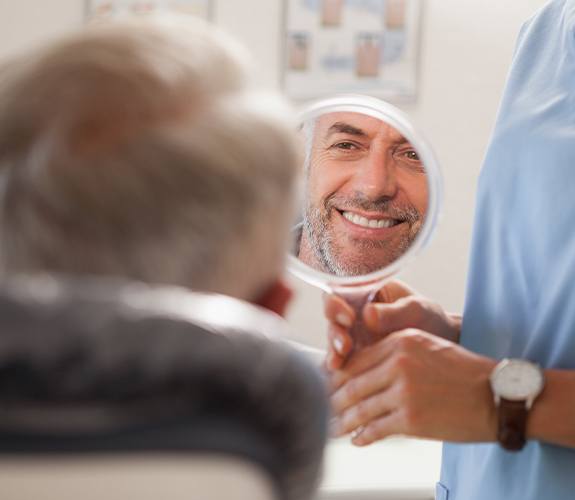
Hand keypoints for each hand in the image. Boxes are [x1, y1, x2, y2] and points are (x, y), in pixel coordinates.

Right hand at [324, 280, 460, 369]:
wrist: (442, 347)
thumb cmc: (430, 320)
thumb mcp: (417, 311)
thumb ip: (394, 312)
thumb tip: (368, 315)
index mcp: (366, 291)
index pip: (340, 291)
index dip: (337, 303)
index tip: (349, 317)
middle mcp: (354, 311)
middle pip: (331, 317)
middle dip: (334, 332)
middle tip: (345, 345)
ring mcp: (353, 334)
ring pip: (333, 339)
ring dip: (333, 350)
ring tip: (339, 362)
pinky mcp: (356, 355)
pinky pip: (341, 359)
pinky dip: (338, 366)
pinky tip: (339, 373)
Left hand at [329, 329, 495, 444]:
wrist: (497, 396)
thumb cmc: (463, 372)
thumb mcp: (427, 347)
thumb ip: (394, 354)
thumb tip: (362, 372)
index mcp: (400, 341)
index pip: (357, 359)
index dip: (336, 375)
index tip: (326, 384)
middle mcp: (398, 363)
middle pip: (352, 383)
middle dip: (333, 399)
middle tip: (322, 408)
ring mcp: (403, 392)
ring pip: (360, 408)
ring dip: (343, 421)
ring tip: (332, 427)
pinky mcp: (411, 419)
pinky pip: (376, 428)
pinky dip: (363, 436)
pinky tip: (357, 439)